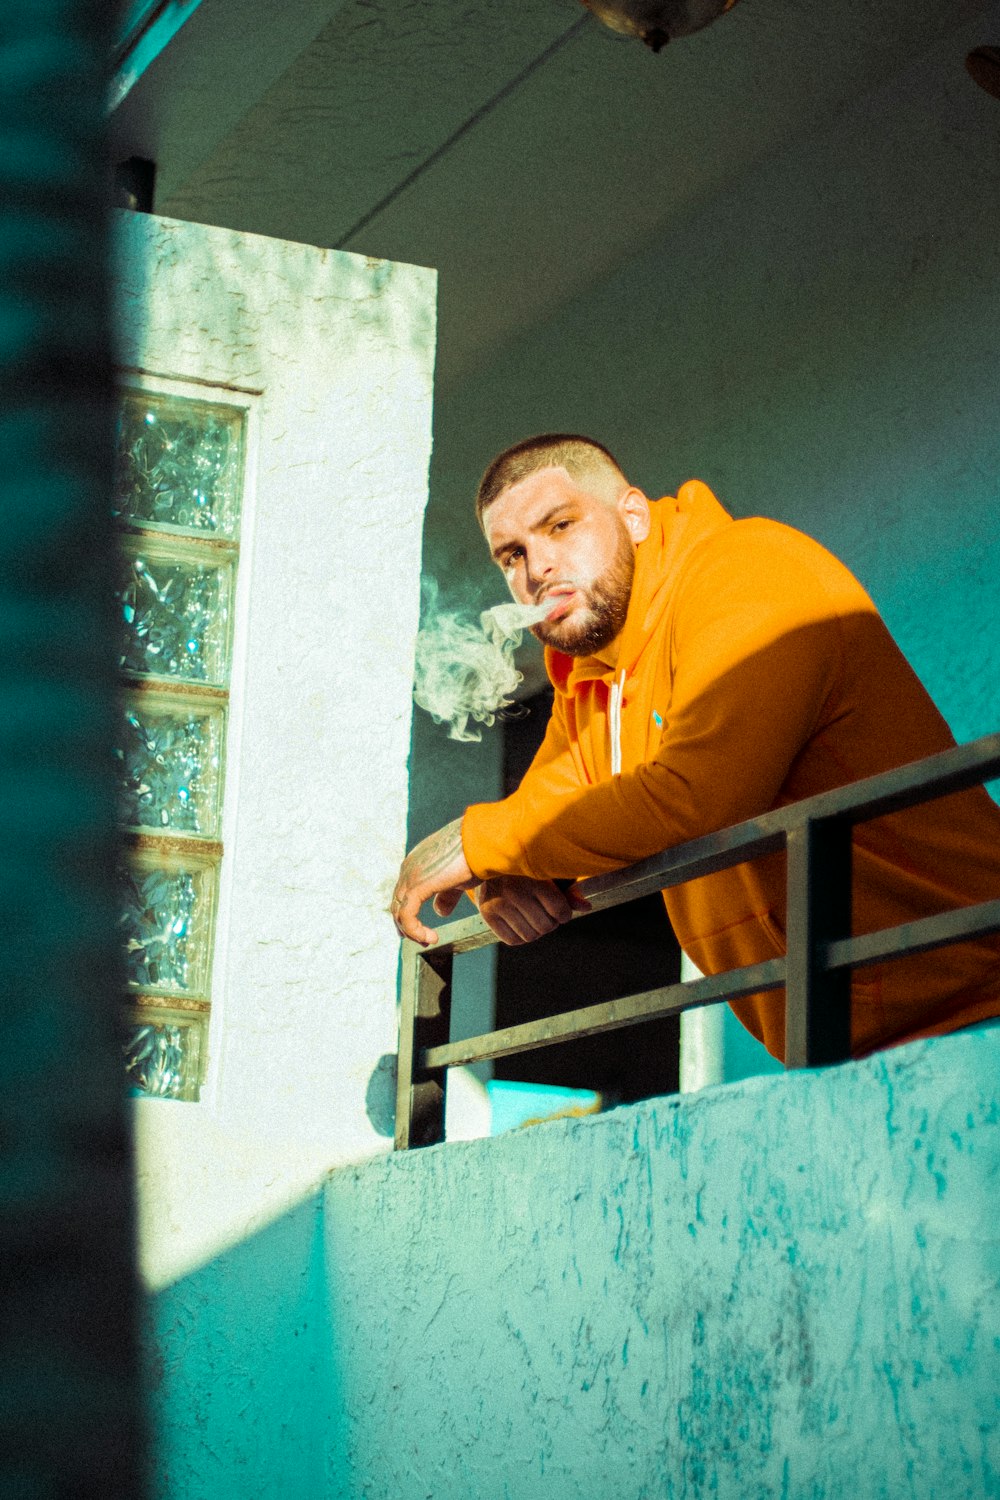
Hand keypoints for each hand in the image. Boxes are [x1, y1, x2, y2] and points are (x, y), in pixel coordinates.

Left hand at [391, 818, 475, 945]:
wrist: (482, 843)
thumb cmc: (475, 856)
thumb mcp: (457, 879)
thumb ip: (446, 894)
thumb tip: (439, 912)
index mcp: (416, 863)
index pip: (404, 895)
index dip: (410, 916)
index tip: (422, 932)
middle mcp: (408, 868)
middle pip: (398, 904)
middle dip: (408, 927)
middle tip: (424, 941)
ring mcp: (410, 876)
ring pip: (399, 912)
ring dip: (412, 932)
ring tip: (429, 940)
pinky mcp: (416, 886)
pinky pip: (407, 916)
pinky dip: (415, 931)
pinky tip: (432, 937)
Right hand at [475, 875, 590, 945]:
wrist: (489, 860)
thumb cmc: (528, 867)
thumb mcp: (548, 873)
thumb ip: (568, 890)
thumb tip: (587, 907)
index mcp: (533, 877)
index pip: (559, 911)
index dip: (565, 914)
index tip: (560, 909)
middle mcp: (514, 890)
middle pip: (545, 927)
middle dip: (551, 923)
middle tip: (546, 913)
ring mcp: (498, 903)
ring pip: (530, 936)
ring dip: (537, 931)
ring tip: (534, 917)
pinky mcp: (486, 913)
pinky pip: (513, 940)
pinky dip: (521, 936)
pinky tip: (521, 922)